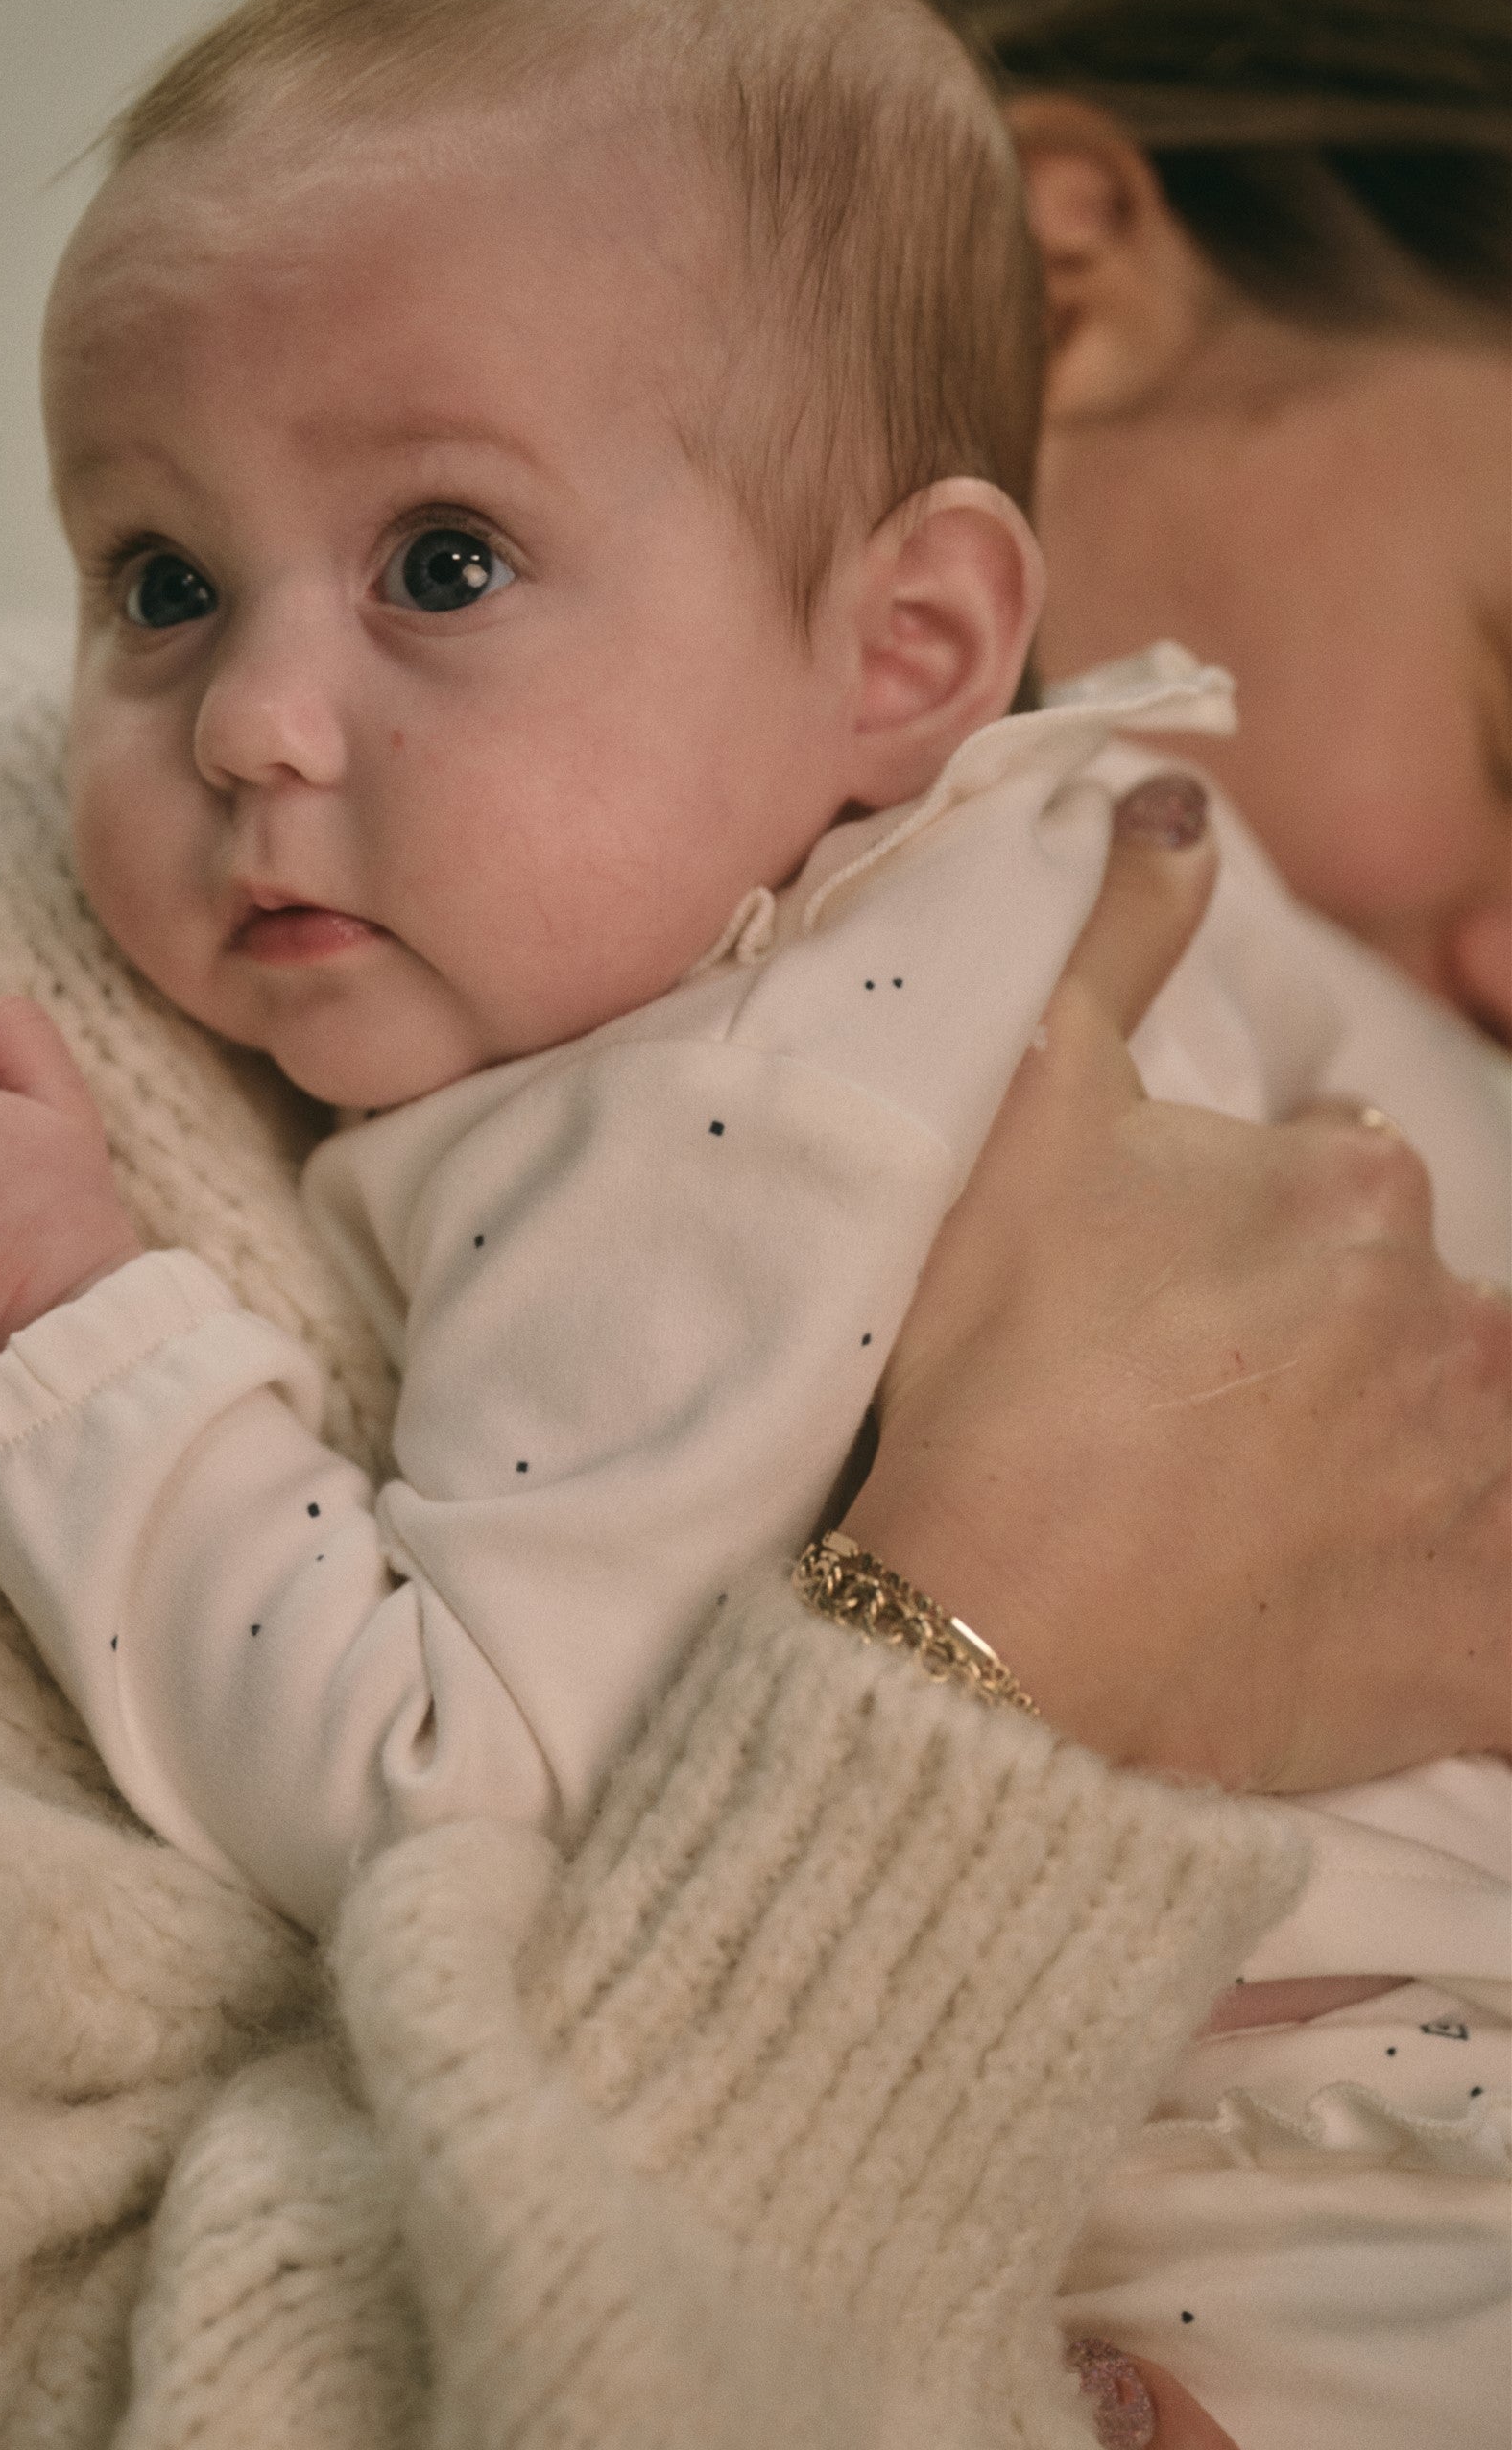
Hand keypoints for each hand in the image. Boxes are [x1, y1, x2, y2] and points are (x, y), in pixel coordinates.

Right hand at [846, 774, 1511, 1788]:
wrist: (987, 1636)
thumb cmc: (1003, 1368)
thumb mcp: (1028, 1111)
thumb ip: (1117, 939)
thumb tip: (1180, 800)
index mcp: (1354, 1191)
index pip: (1335, 1185)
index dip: (1246, 1236)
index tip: (1158, 1300)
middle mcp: (1453, 1324)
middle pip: (1410, 1316)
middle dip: (1327, 1351)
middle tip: (1193, 1422)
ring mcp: (1477, 1493)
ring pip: (1470, 1450)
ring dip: (1404, 1469)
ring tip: (1269, 1523)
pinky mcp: (1477, 1650)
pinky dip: (1471, 1630)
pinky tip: (1401, 1627)